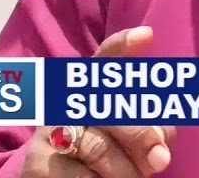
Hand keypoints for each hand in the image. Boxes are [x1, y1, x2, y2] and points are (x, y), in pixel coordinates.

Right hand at [20, 27, 175, 177]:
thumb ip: (150, 129)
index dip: (123, 46)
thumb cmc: (106, 151)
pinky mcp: (37, 165)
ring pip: (99, 148)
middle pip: (109, 108)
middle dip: (141, 135)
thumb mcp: (129, 135)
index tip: (146, 35)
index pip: (105, 59)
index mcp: (90, 87)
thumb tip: (161, 147)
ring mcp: (48, 131)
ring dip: (127, 171)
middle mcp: (65, 101)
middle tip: (161, 161)